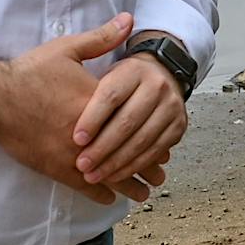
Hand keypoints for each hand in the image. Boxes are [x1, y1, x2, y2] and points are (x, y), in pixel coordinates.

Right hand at [0, 14, 159, 204]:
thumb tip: (130, 19)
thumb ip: (102, 38)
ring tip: (144, 193)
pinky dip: (98, 193)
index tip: (166, 143)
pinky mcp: (54, 167)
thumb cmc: (30, 72)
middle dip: (146, 165)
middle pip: (127, 153)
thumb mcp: (68, 49)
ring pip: (108, 174)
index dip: (152, 136)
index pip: (134, 123)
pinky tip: (109, 199)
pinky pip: (82, 186)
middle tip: (162, 174)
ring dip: (129, 185)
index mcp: (98, 104)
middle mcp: (90, 133)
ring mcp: (72, 153)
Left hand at [74, 50, 188, 189]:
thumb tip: (65, 108)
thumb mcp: (105, 68)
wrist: (161, 75)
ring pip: (142, 140)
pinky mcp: (179, 126)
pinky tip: (116, 175)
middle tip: (83, 165)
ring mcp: (171, 107)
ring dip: (117, 162)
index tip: (76, 139)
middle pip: (128, 121)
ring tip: (95, 175)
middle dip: (103, 147)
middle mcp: (157, 86)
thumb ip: (87, 84)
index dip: (93, 119)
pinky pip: (155, 151)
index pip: (111, 96)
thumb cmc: (124, 80)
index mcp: (134, 71)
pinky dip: (134, 166)